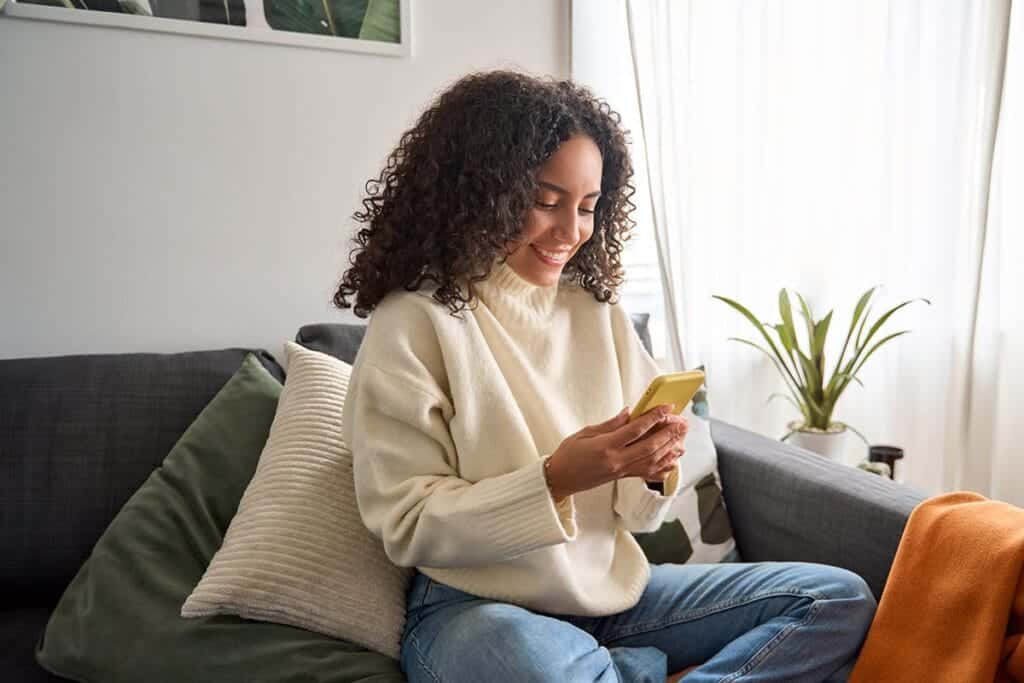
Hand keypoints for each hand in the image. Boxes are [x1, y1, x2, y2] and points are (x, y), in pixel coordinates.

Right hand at [546, 404, 687, 499]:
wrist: (560, 478)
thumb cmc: (569, 454)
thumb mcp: (585, 432)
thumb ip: (610, 424)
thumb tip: (630, 413)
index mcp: (606, 447)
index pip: (636, 430)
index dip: (653, 417)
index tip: (666, 407)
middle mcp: (616, 461)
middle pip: (650, 447)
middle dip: (668, 433)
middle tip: (681, 422)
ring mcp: (621, 471)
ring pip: (652, 461)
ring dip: (669, 449)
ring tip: (682, 438)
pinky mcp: (622, 477)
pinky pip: (647, 474)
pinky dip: (662, 468)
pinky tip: (673, 461)